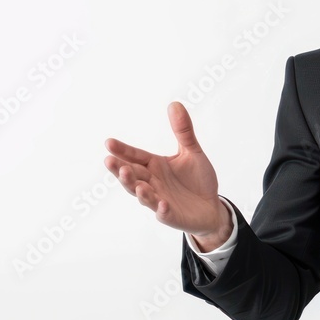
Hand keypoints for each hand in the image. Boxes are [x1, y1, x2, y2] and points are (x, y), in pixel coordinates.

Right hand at [104, 102, 230, 247]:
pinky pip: (164, 214)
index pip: (135, 156)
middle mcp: (153, 183)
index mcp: (155, 166)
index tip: (108, 142)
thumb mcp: (192, 152)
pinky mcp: (172, 215)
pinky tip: (162, 204)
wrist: (211, 206)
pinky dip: (162, 210)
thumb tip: (175, 103)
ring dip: (136, 188)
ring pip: (143, 195)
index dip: (122, 150)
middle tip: (109, 161)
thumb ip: (183, 131)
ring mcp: (160, 200)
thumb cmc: (197, 179)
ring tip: (130, 177)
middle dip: (121, 169)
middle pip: (133, 176)